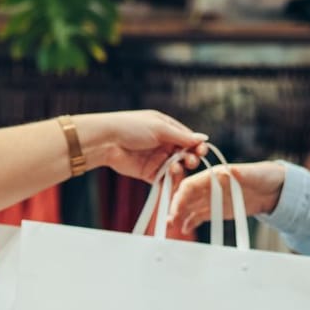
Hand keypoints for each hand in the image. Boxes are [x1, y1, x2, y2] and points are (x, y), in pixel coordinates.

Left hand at [76, 110, 207, 181]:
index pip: (188, 139)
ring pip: (177, 168)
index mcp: (167, 129)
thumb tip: (203, 139)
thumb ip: (182, 136)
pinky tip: (172, 180)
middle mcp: (164, 144)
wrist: (106, 142)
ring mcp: (157, 160)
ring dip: (179, 169)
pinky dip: (170, 182)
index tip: (202, 151)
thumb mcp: (159, 128)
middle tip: (190, 161)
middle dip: (190, 158)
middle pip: (185, 155)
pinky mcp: (149, 174)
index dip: (197, 146)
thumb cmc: (131, 127)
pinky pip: (164, 180)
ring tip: (174, 168)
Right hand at [166, 161, 284, 238]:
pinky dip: (191, 221)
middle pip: (187, 196)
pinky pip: (200, 216)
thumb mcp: (254, 174)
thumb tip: (231, 170)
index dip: (182, 196)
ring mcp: (212, 198)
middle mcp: (209, 186)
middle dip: (177, 208)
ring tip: (173, 227)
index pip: (191, 184)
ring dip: (180, 216)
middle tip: (170, 221)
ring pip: (190, 207)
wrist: (273, 189)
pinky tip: (185, 229)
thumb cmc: (263, 176)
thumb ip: (241, 173)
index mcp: (214, 175)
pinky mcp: (217, 210)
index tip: (176, 208)